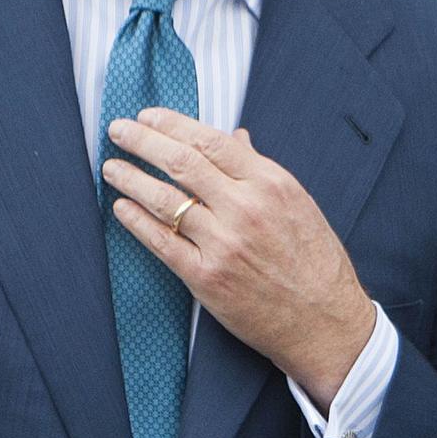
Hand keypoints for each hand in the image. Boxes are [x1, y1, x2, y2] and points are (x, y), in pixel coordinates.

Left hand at [104, 111, 376, 408]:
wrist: (324, 321)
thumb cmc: (315, 263)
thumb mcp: (298, 204)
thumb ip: (261, 170)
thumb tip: (236, 138)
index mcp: (271, 184)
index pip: (211, 141)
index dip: (173, 124)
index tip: (149, 116)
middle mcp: (246, 209)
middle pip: (181, 163)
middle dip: (142, 141)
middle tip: (119, 130)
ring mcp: (224, 244)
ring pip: (164, 200)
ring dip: (131, 178)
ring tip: (112, 167)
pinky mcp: (207, 278)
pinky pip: (161, 242)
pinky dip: (136, 221)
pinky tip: (121, 208)